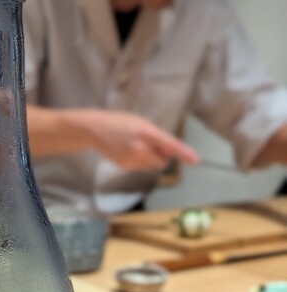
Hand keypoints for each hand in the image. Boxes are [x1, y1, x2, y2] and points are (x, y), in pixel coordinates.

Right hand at [82, 109, 198, 171]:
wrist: (95, 130)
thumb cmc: (121, 123)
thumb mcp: (141, 123)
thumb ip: (157, 137)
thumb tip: (171, 151)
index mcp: (146, 132)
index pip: (170, 144)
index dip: (184, 153)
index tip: (196, 160)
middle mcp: (140, 148)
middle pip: (162, 161)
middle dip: (163, 157)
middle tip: (153, 147)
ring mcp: (132, 160)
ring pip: (151, 166)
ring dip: (150, 160)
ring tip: (136, 147)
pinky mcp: (125, 167)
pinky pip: (140, 168)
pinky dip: (138, 162)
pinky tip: (127, 152)